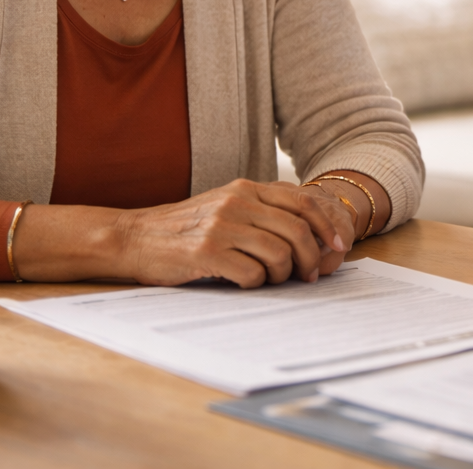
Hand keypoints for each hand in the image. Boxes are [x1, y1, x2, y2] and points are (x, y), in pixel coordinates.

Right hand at [113, 178, 349, 287]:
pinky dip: (256, 284)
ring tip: (273, 280)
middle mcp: (237, 202)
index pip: (304, 201)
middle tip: (308, 276)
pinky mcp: (206, 253)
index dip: (328, 225)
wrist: (134, 237)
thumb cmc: (185, 228)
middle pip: (298, 230)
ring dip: (283, 274)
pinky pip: (251, 273)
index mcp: (246, 189)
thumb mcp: (225, 206)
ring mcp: (222, 226)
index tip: (339, 246)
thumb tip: (310, 234)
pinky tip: (244, 283)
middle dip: (311, 258)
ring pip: (279, 253)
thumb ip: (262, 211)